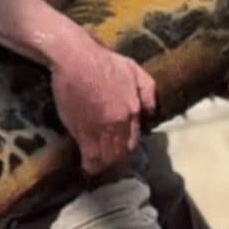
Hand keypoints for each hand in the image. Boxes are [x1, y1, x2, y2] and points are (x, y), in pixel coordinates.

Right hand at [48, 28, 156, 174]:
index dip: (128, 148)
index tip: (123, 152)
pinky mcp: (81, 130)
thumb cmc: (104, 61)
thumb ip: (148, 91)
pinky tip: (88, 167)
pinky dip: (90, 163)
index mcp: (132, 110)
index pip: (134, 138)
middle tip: (112, 165)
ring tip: (101, 169)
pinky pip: (90, 154)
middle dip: (117, 160)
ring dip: (105, 165)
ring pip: (107, 156)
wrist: (76, 59)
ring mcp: (100, 128)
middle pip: (122, 151)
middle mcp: (119, 122)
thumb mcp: (134, 70)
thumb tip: (152, 112)